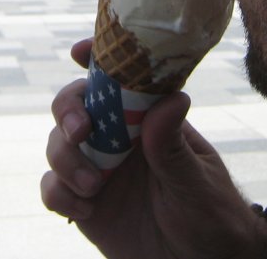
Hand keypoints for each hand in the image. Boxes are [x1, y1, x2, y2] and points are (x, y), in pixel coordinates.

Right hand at [41, 40, 266, 258]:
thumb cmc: (213, 215)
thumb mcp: (198, 180)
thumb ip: (175, 146)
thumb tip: (172, 98)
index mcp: (148, 120)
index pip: (119, 79)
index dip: (96, 59)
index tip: (79, 52)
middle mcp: (117, 138)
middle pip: (75, 106)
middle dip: (68, 111)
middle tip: (82, 131)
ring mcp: (98, 169)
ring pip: (58, 144)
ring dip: (66, 159)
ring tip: (95, 188)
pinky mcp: (84, 203)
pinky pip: (53, 188)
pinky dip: (59, 194)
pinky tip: (86, 210)